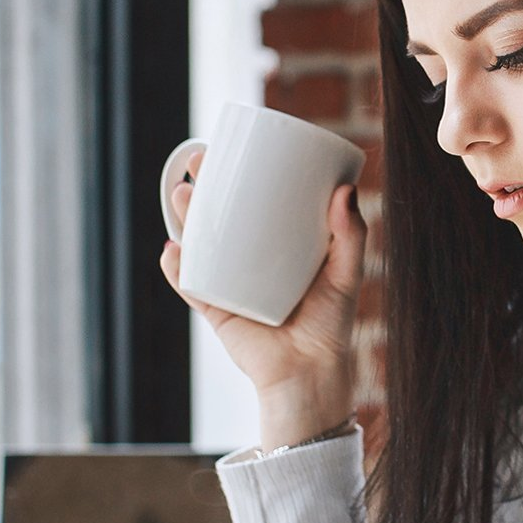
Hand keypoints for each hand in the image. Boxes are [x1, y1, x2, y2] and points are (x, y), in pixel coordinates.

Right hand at [158, 147, 366, 393]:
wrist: (310, 373)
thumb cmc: (331, 324)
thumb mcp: (346, 273)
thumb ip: (351, 235)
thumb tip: (344, 190)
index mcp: (278, 249)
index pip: (254, 205)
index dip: (239, 179)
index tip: (232, 150)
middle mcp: (249, 263)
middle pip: (218, 218)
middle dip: (202, 190)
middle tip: (198, 164)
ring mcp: (229, 284)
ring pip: (199, 245)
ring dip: (183, 219)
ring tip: (182, 196)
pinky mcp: (217, 310)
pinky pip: (191, 286)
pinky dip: (176, 269)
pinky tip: (172, 251)